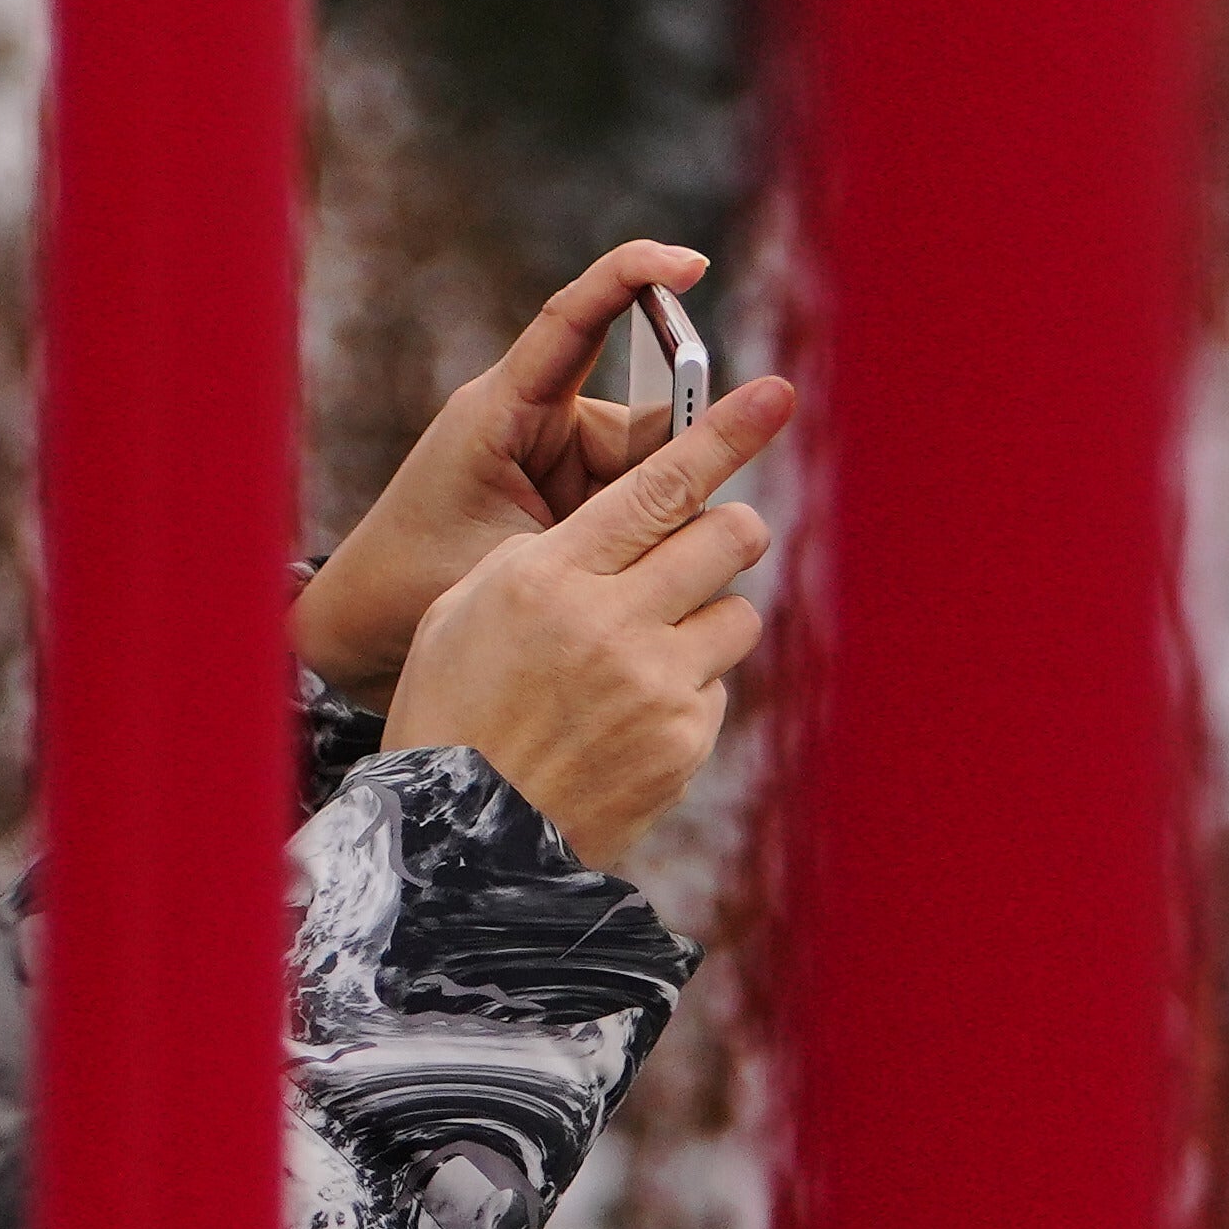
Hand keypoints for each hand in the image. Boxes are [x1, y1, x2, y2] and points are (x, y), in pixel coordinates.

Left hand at [293, 243, 708, 702]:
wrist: (365, 625)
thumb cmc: (420, 579)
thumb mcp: (517, 552)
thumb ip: (606, 521)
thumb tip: (699, 492)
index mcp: (499, 409)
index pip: (572, 321)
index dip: (631, 280)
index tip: (690, 263)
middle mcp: (531, 418)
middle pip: (641, 420)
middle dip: (675, 467)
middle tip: (654, 532)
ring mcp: (549, 456)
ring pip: (648, 468)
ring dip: (657, 515)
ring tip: (607, 573)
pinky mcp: (565, 493)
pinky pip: (632, 496)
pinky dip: (645, 531)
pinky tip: (629, 578)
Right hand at [375, 370, 799, 874]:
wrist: (462, 835)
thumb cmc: (452, 704)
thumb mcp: (468, 607)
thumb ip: (551, 556)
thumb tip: (631, 524)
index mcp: (547, 575)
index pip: (657, 487)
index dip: (722, 434)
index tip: (775, 394)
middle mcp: (611, 623)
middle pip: (724, 538)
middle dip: (728, 528)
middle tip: (714, 535)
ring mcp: (656, 686)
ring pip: (734, 613)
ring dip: (704, 617)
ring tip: (642, 654)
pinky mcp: (685, 742)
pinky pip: (716, 685)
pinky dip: (685, 689)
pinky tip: (628, 717)